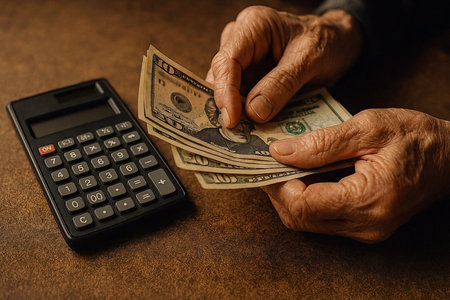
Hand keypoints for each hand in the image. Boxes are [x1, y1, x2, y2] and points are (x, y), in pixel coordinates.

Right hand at [207, 6, 361, 127]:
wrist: (340, 42)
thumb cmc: (328, 41)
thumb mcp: (310, 60)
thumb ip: (282, 84)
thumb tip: (253, 112)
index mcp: (254, 26)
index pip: (228, 60)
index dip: (225, 91)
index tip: (231, 120)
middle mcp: (241, 40)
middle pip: (222, 76)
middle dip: (226, 104)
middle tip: (234, 132)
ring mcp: (244, 60)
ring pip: (228, 89)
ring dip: (234, 111)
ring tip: (241, 135)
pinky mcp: (250, 77)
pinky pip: (240, 97)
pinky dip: (244, 113)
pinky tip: (249, 129)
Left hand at [262, 109, 449, 242]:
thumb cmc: (416, 137)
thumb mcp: (369, 127)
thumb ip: (322, 142)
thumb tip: (280, 152)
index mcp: (368, 199)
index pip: (304, 204)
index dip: (277, 185)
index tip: (265, 162)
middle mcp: (366, 224)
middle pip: (300, 219)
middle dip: (277, 191)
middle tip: (266, 164)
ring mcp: (365, 230)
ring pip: (308, 223)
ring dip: (289, 197)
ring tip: (280, 168)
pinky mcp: (365, 228)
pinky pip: (322, 220)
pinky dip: (305, 200)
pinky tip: (300, 178)